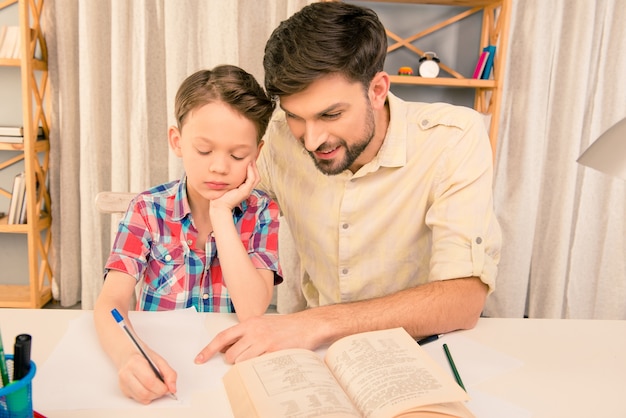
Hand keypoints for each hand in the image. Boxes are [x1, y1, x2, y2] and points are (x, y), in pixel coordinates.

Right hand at [116, 349, 176, 403]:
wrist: (128, 356)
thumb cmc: (143, 356)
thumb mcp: (159, 360)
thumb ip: (169, 373)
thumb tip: (172, 388)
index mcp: (136, 363)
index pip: (150, 381)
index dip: (162, 387)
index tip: (167, 386)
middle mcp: (126, 374)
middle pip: (145, 392)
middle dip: (158, 393)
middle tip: (163, 388)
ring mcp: (123, 383)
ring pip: (142, 398)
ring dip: (153, 396)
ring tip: (157, 388)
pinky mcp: (124, 390)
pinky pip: (139, 399)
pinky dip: (147, 397)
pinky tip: (149, 389)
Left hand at [194, 314, 322, 363]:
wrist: (306, 326)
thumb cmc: (284, 326)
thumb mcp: (261, 324)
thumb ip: (245, 334)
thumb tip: (227, 348)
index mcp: (249, 323)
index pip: (222, 337)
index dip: (208, 350)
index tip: (199, 359)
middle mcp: (253, 331)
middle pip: (230, 354)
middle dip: (234, 360)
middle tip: (246, 357)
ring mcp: (263, 341)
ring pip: (241, 361)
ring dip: (246, 364)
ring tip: (260, 357)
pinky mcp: (273, 351)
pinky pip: (256, 365)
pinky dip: (257, 367)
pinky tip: (267, 360)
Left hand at [210, 161, 259, 211]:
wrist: (219, 206)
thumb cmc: (220, 196)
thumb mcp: (226, 185)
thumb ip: (229, 178)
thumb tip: (227, 169)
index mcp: (244, 188)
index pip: (252, 177)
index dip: (252, 168)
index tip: (248, 159)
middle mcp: (247, 190)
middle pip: (256, 176)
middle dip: (255, 166)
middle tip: (252, 157)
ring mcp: (247, 191)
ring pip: (256, 177)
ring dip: (254, 168)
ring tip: (251, 159)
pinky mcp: (245, 192)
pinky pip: (251, 180)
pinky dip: (251, 172)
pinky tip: (248, 165)